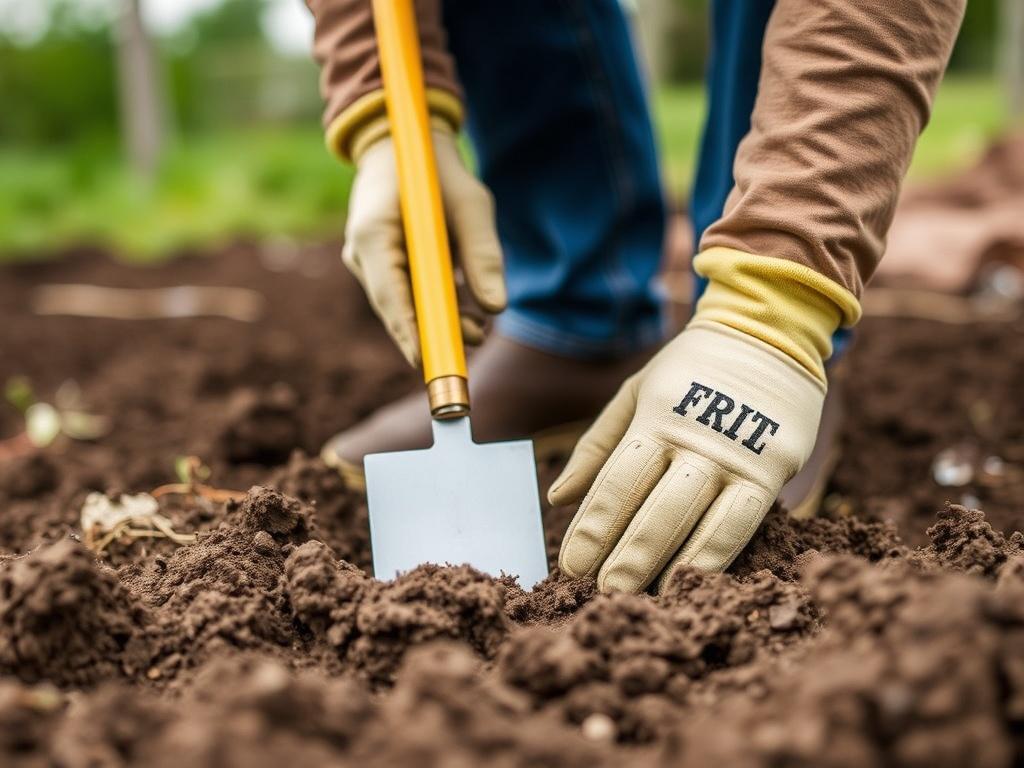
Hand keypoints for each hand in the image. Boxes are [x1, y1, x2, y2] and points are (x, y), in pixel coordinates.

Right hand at [343, 122, 506, 365]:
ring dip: (437, 318)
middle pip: (395, 306)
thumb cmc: (439, 172)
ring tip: (479, 328)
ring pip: (401, 303)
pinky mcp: (379, 264)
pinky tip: (466, 310)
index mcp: (374, 232)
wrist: (405, 146)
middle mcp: (362, 251)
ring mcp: (367, 259)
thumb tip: (497, 307)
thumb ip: (484, 254)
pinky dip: (433, 303)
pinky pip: (405, 292)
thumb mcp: (472, 205)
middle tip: (476, 340)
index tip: (430, 359)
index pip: (390, 294)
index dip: (410, 330)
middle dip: (433, 329)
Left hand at [550, 320, 823, 592]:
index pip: (617, 480)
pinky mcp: (776, 463)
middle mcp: (696, 437)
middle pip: (656, 506)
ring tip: (644, 597)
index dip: (594, 526)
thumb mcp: (635, 393)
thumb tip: (557, 499)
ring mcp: (740, 452)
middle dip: (627, 554)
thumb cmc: (689, 371)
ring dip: (670, 563)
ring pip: (701, 518)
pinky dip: (717, 553)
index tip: (571, 565)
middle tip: (600, 592)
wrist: (768, 331)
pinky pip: (744, 519)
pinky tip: (693, 581)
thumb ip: (597, 447)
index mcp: (655, 416)